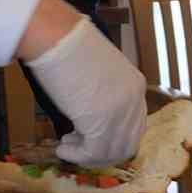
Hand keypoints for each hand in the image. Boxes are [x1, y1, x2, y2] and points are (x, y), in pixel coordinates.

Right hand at [25, 19, 146, 167]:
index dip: (113, 137)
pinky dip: (78, 157)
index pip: (134, 125)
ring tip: (67, 147)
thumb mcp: (97, 72)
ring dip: (88, 155)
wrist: (55, 36)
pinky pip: (94, 152)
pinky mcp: (102, 123)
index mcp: (135, 85)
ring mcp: (121, 112)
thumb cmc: (69, 47)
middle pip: (128, 143)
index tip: (90, 137)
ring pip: (112, 151)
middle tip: (78, 147)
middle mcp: (135, 100)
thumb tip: (92, 118)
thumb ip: (105, 94)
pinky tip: (62, 149)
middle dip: (102, 151)